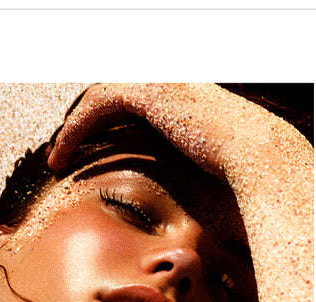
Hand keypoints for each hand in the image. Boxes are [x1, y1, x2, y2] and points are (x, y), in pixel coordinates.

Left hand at [47, 83, 294, 180]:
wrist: (258, 159)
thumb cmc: (243, 179)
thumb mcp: (206, 174)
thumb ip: (186, 175)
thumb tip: (179, 208)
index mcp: (184, 95)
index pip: (131, 101)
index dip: (104, 127)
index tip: (87, 158)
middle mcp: (171, 81)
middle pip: (111, 95)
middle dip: (85, 125)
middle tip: (64, 155)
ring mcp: (161, 80)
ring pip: (99, 97)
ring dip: (75, 129)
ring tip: (58, 159)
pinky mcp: (148, 91)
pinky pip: (96, 107)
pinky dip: (75, 132)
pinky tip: (61, 159)